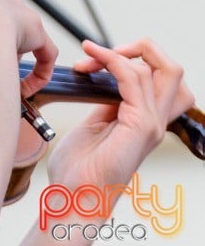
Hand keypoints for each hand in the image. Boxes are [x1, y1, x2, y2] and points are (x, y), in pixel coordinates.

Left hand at [46, 39, 194, 189]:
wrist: (72, 197)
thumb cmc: (77, 169)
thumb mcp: (93, 126)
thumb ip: (105, 104)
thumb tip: (101, 79)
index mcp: (144, 119)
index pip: (159, 77)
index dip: (130, 58)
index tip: (91, 58)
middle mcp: (155, 121)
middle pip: (172, 70)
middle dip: (140, 48)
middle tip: (100, 51)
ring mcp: (151, 124)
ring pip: (164, 70)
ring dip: (120, 53)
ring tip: (89, 56)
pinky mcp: (140, 127)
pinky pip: (136, 81)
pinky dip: (114, 62)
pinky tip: (93, 61)